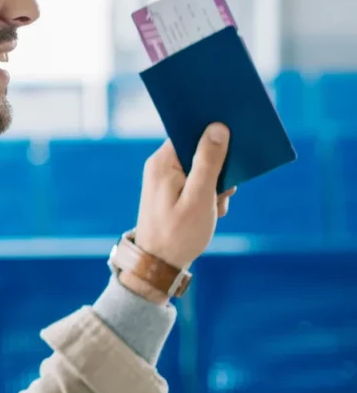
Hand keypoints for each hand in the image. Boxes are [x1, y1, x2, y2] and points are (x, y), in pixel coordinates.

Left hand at [133, 124, 234, 280]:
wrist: (160, 264)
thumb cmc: (178, 232)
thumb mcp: (200, 196)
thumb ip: (209, 162)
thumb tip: (218, 128)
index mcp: (163, 162)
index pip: (189, 132)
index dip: (212, 135)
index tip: (233, 144)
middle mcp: (161, 166)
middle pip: (199, 151)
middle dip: (218, 169)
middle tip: (223, 191)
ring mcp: (167, 179)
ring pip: (203, 170)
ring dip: (217, 186)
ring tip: (216, 206)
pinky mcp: (173, 192)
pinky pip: (198, 184)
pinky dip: (210, 196)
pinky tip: (212, 212)